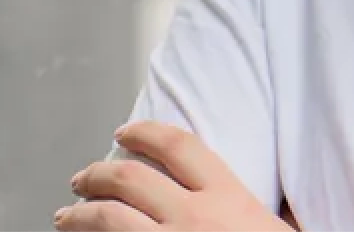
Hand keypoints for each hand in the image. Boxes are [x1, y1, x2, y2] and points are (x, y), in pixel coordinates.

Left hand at [55, 122, 291, 230]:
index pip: (180, 147)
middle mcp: (192, 217)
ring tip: (65, 216)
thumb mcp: (284, 230)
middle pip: (131, 179)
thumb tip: (287, 203)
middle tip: (81, 179)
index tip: (125, 132)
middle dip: (97, 174)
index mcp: (227, 197)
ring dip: (78, 216)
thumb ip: (281, 213)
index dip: (147, 132)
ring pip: (108, 219)